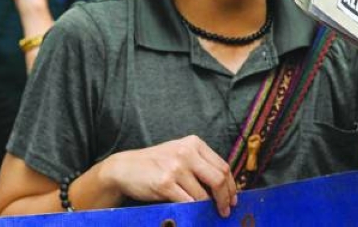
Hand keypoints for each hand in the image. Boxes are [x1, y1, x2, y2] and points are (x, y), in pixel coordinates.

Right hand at [102, 136, 236, 217]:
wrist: (125, 167)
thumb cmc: (155, 164)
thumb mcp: (179, 154)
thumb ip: (200, 165)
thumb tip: (225, 189)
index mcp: (193, 143)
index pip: (223, 166)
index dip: (231, 187)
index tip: (232, 199)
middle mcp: (186, 152)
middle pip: (218, 179)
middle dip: (225, 199)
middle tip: (225, 210)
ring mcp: (175, 167)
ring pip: (203, 195)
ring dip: (207, 208)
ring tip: (206, 213)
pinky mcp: (165, 183)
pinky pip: (188, 203)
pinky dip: (193, 211)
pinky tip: (193, 213)